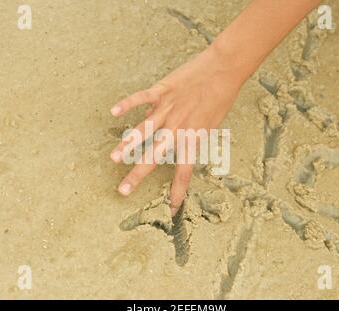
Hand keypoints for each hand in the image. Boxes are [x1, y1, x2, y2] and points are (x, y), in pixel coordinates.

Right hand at [110, 46, 241, 214]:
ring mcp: (169, 110)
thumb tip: (171, 141)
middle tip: (123, 191)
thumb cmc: (220, 99)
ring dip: (128, 145)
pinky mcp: (163, 91)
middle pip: (156, 156)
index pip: (183, 172)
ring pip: (145, 130)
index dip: (177, 192)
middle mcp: (179, 128)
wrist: (224, 71)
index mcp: (193, 139)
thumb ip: (189, 136)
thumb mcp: (211, 125)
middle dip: (138, 175)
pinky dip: (128, 104)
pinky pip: (142, 98)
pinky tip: (114, 112)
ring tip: (114, 158)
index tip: (171, 210)